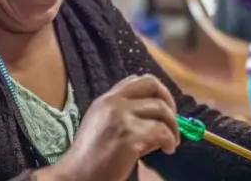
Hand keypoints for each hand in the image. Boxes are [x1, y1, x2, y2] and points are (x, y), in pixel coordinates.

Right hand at [41, 74, 179, 180]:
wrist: (77, 177)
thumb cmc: (93, 156)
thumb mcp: (104, 123)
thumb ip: (125, 112)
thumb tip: (159, 113)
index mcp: (107, 98)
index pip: (138, 80)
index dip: (158, 92)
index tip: (164, 109)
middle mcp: (113, 102)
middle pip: (152, 85)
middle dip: (169, 101)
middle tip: (173, 122)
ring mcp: (120, 117)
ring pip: (161, 109)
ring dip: (173, 126)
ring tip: (171, 142)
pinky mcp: (128, 136)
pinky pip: (161, 131)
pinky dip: (170, 140)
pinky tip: (168, 149)